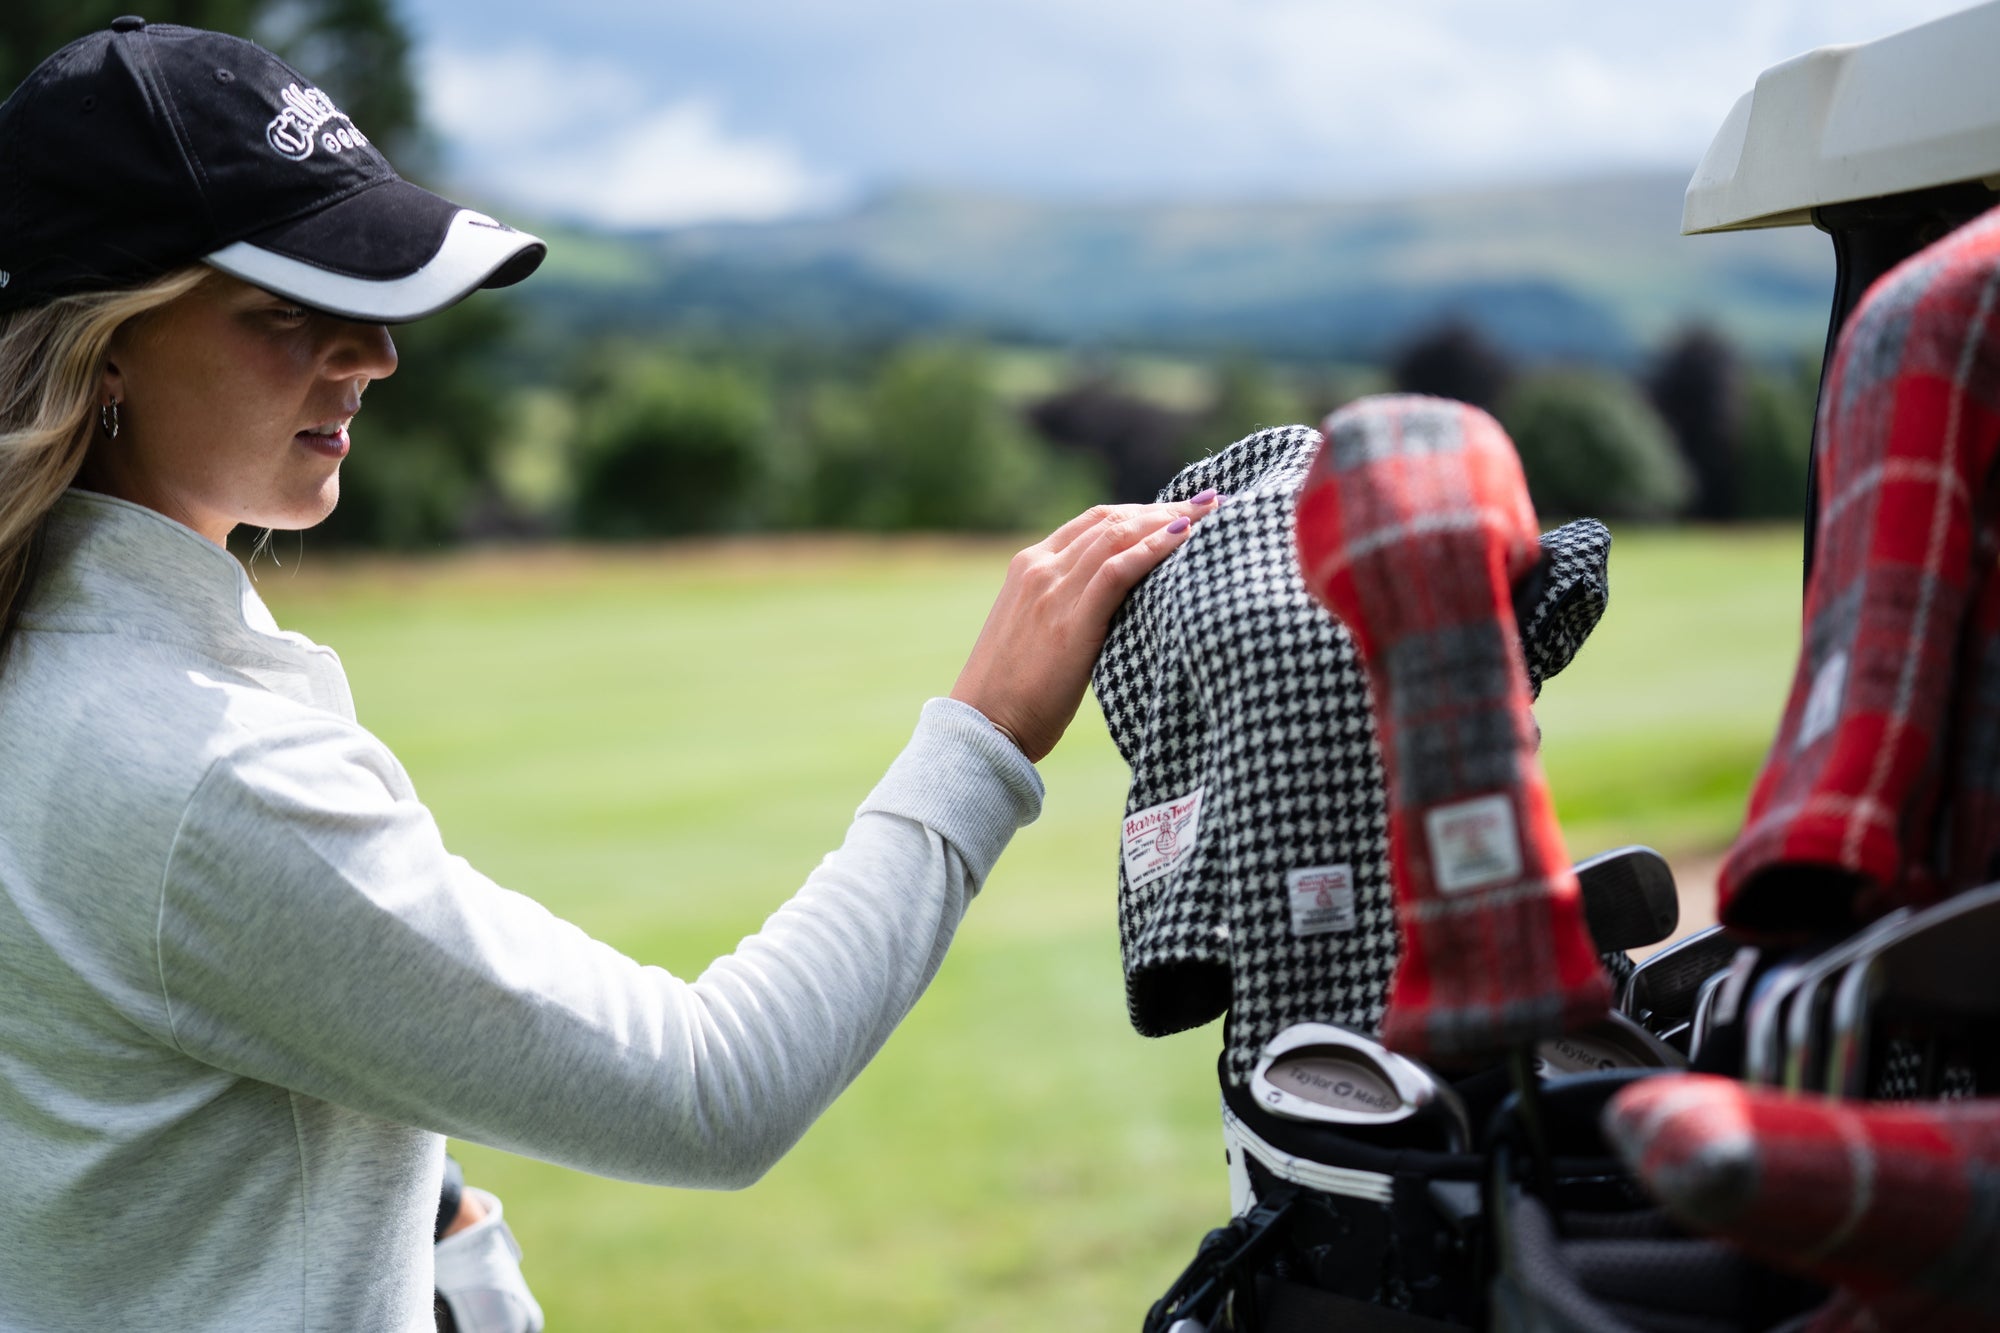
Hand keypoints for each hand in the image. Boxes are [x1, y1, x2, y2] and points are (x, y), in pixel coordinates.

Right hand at [951, 492, 1218, 761]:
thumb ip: (1067, 609)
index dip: (1141, 510)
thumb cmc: (1014, 694)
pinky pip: (1117, 571)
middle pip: (1111, 520)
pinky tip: (1184, 539)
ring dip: (1169, 519)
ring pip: (1117, 535)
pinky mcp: (1070, 622)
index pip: (1093, 522)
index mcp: (1028, 567)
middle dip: (1163, 507)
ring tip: (1212, 514)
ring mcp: (1052, 591)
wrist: (983, 728)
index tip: (1180, 511)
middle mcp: (1039, 568)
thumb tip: (1118, 610)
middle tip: (1208, 504)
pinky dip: (1153, 549)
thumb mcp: (1036, 634)